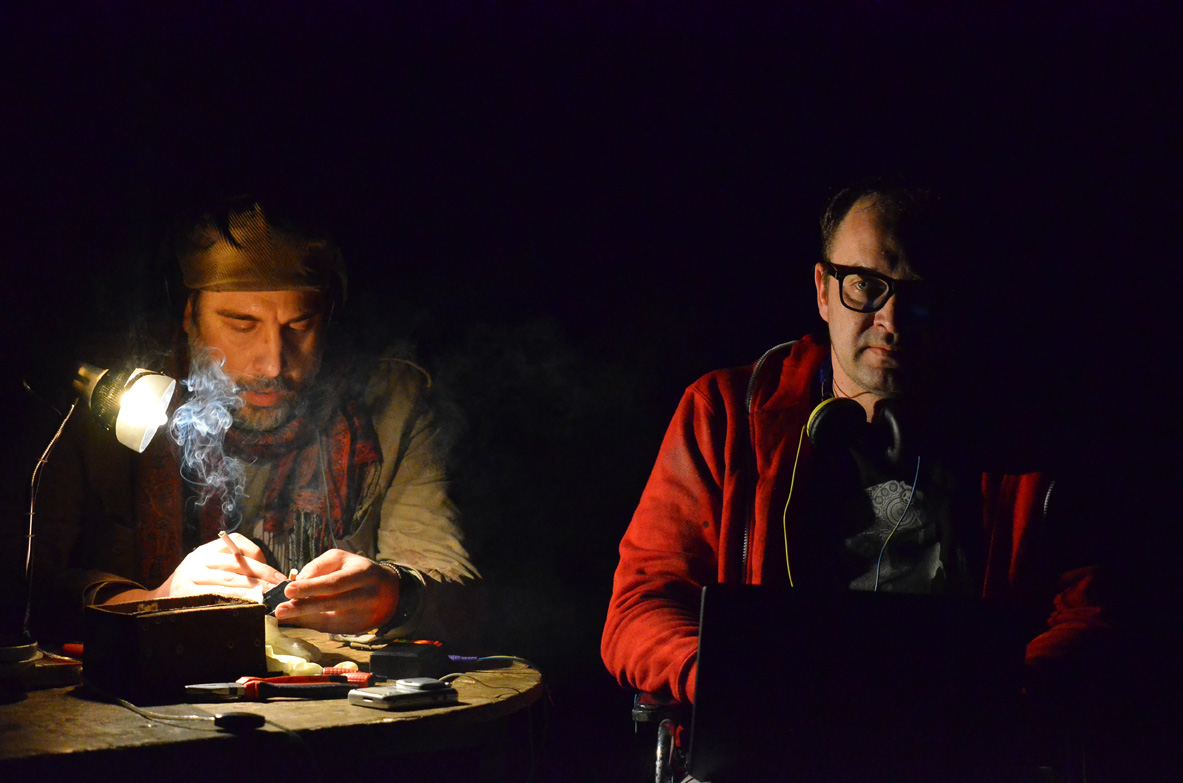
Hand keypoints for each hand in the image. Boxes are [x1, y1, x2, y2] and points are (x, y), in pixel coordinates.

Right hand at [153, 533, 285, 599]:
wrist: (158, 601)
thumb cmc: (192, 585)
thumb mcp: (208, 567)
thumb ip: (231, 566)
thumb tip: (267, 574)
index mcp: (206, 550)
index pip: (237, 543)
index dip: (258, 556)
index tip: (274, 572)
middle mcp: (198, 559)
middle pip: (237, 564)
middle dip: (262, 575)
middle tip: (280, 585)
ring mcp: (191, 577)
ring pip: (228, 580)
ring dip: (252, 588)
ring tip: (270, 595)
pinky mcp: (187, 594)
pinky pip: (216, 596)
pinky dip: (234, 599)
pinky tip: (248, 603)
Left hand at [273, 549, 399, 633]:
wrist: (390, 592)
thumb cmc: (359, 570)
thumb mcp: (342, 559)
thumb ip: (319, 566)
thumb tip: (298, 580)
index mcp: (363, 573)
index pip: (334, 582)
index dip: (311, 587)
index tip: (289, 589)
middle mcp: (366, 595)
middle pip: (332, 603)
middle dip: (303, 607)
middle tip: (280, 609)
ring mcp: (364, 615)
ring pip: (330, 620)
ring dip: (305, 618)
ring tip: (284, 615)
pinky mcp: (359, 629)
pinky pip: (332, 629)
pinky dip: (314, 624)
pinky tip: (300, 619)